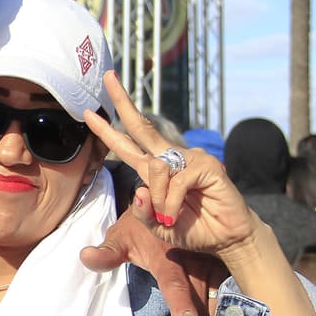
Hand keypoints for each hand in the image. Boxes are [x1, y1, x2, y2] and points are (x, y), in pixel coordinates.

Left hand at [81, 210, 226, 315]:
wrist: (165, 202)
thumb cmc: (139, 225)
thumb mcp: (120, 235)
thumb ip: (106, 252)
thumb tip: (86, 256)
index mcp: (169, 260)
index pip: (176, 288)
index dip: (183, 310)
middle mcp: (195, 265)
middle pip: (201, 309)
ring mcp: (211, 270)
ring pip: (216, 310)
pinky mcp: (220, 274)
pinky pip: (223, 302)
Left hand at [85, 72, 259, 259]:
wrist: (227, 239)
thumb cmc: (194, 229)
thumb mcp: (157, 226)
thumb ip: (142, 212)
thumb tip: (139, 190)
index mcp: (156, 169)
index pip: (128, 145)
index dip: (107, 130)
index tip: (88, 113)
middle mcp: (171, 158)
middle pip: (141, 126)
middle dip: (122, 102)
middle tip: (108, 77)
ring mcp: (190, 157)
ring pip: (154, 168)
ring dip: (157, 199)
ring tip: (168, 217)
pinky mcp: (206, 165)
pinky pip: (175, 181)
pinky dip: (170, 204)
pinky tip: (176, 214)